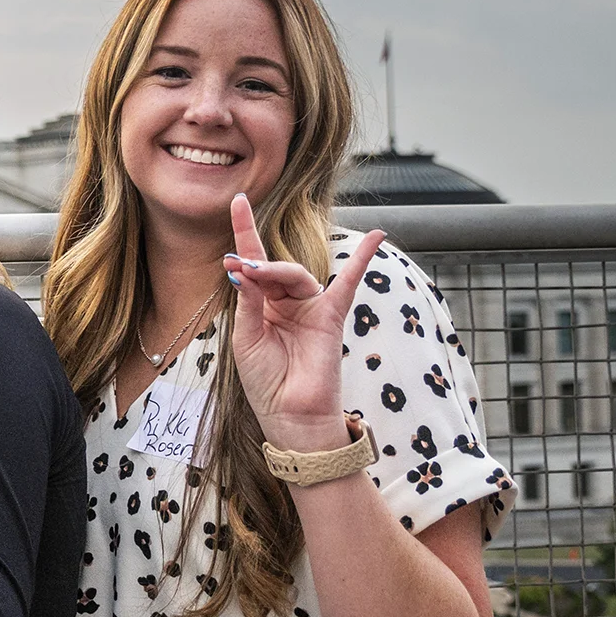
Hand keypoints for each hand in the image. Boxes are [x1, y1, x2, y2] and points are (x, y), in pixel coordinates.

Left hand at [223, 194, 384, 452]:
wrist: (290, 417)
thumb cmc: (265, 382)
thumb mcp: (246, 338)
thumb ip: (248, 302)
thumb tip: (242, 266)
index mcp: (261, 306)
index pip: (252, 262)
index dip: (244, 232)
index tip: (237, 199)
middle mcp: (286, 302)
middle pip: (272, 268)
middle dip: (255, 265)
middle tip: (238, 267)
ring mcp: (310, 307)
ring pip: (294, 273)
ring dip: (274, 269)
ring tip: (255, 270)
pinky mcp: (331, 317)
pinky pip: (349, 283)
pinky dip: (363, 260)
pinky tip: (378, 236)